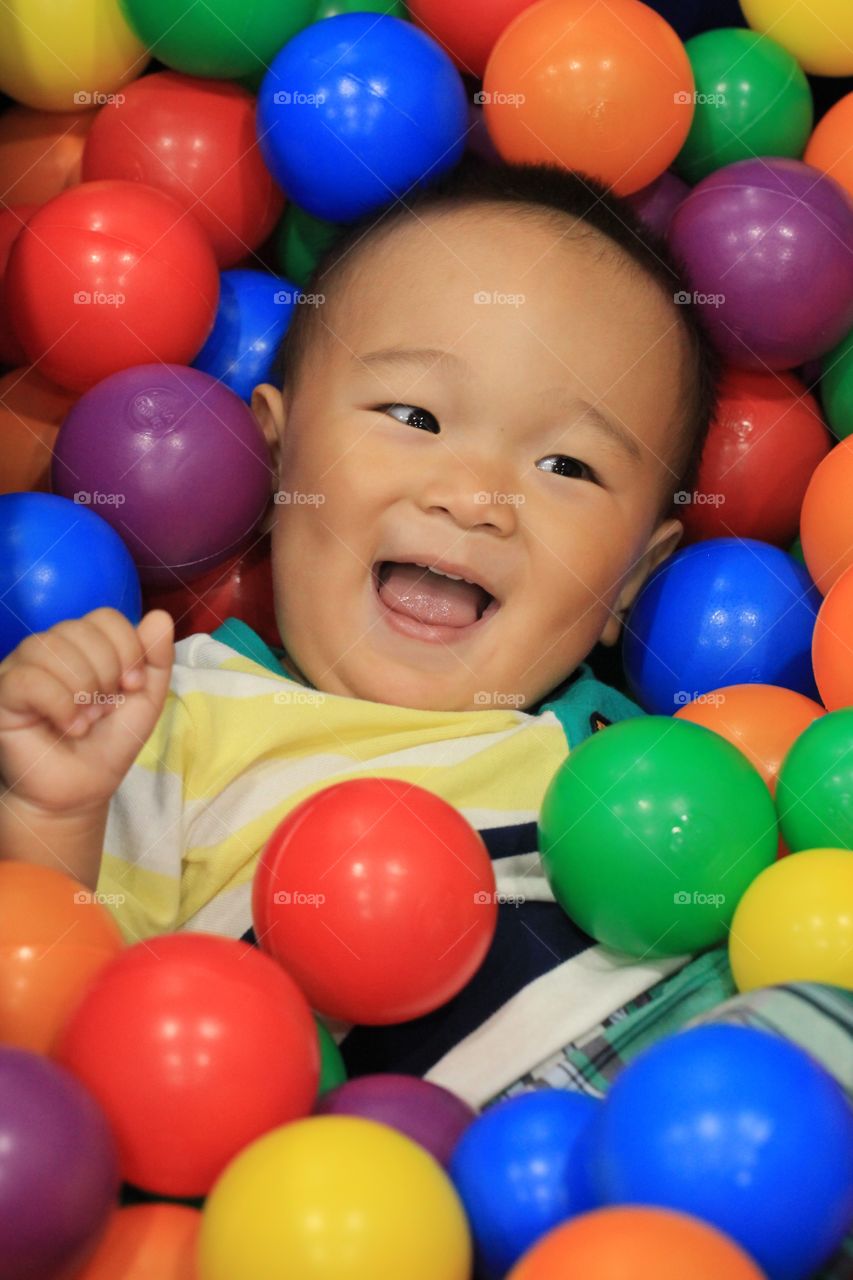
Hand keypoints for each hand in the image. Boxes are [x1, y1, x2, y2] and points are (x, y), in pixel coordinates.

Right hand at [0, 607, 173, 816]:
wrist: (80, 791)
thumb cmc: (108, 743)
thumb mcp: (145, 699)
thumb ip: (156, 658)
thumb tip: (160, 615)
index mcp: (83, 644)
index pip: (105, 616)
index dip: (127, 649)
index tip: (132, 686)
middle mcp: (49, 649)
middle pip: (80, 629)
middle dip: (106, 673)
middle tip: (104, 709)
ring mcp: (20, 668)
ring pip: (52, 648)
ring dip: (83, 690)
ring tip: (87, 721)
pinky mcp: (3, 694)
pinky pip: (28, 679)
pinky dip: (60, 704)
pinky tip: (70, 727)